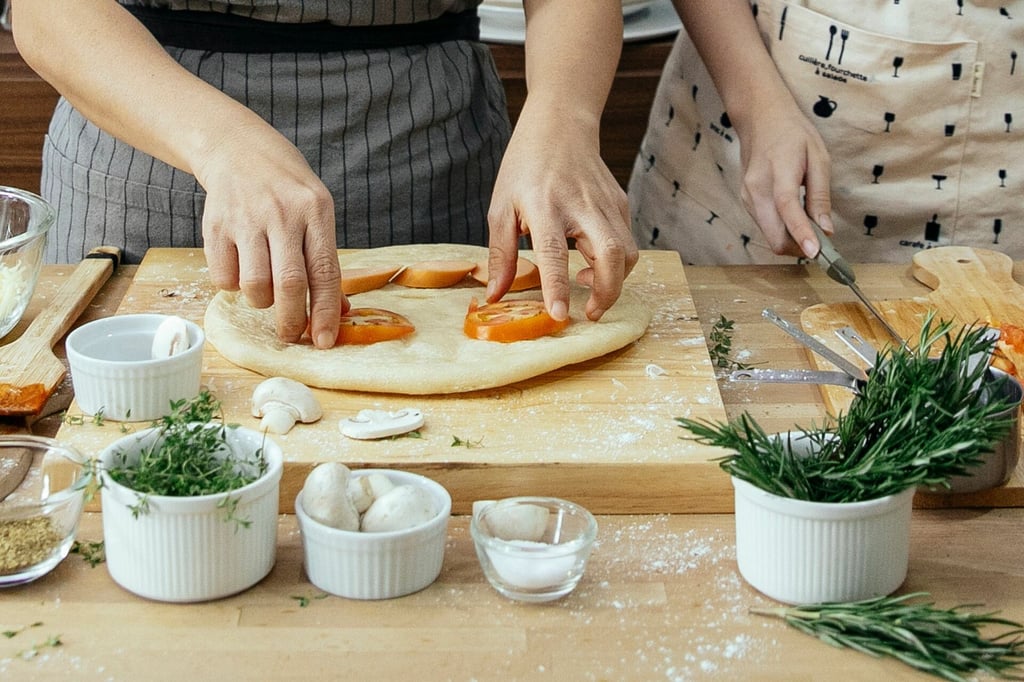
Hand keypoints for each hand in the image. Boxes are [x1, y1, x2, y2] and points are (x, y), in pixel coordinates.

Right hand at [195, 121, 343, 348]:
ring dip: (262, 302)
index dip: (325, 312)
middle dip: (292, 321)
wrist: (238, 150)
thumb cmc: (286, 190)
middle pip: (289, 284)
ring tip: (266, 291)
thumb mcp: (316, 212)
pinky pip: (224, 278)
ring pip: (255, 286)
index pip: (324, 272)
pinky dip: (234, 287)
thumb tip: (338, 312)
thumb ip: (324, 260)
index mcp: (315, 211)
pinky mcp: (215, 226)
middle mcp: (281, 214)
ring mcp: (246, 219)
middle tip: (291, 335)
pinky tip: (241, 270)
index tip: (324, 341)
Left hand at [486, 104, 636, 320]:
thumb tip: (495, 296)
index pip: (554, 253)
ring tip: (587, 282)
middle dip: (607, 293)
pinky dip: (617, 262)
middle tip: (590, 313)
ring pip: (628, 253)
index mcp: (545, 207)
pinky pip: (627, 241)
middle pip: (611, 255)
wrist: (560, 126)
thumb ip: (501, 256)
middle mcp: (581, 205)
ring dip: (614, 280)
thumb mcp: (501, 208)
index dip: (557, 287)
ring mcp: (605, 204)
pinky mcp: (620, 203)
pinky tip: (592, 260)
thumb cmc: (524, 168)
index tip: (560, 315)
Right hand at [736, 99, 833, 257]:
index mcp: (778, 172)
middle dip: (799, 247)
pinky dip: (782, 230)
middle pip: (774, 235)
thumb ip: (820, 195)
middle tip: (823, 244)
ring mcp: (747, 198)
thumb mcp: (818, 158)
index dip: (802, 233)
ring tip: (810, 227)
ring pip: (770, 236)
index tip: (815, 253)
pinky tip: (794, 219)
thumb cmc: (793, 135)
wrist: (760, 120)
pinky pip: (765, 227)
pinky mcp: (745, 202)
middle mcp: (756, 189)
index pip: (788, 208)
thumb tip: (826, 229)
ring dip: (791, 240)